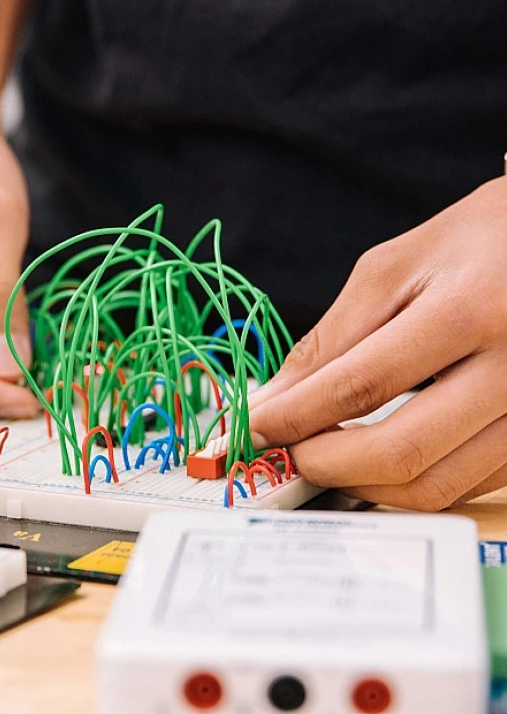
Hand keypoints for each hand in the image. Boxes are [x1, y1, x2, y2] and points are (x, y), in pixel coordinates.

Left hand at [248, 177, 506, 510]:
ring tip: (324, 453)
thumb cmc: (474, 243)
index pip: (361, 385)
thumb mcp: (393, 269)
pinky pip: (463, 484)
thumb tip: (274, 401)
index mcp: (469, 311)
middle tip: (287, 450)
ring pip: (435, 486)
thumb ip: (331, 340)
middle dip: (324, 463)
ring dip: (362, 483)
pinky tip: (374, 455)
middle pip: (401, 451)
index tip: (253, 427)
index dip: (295, 416)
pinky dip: (405, 480)